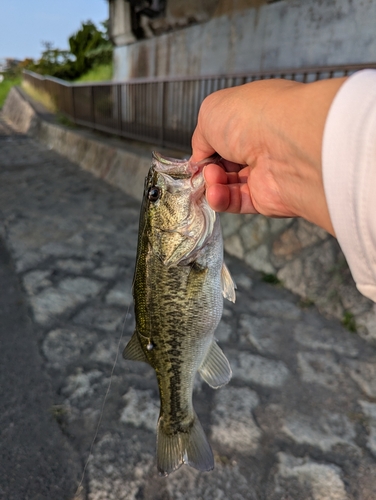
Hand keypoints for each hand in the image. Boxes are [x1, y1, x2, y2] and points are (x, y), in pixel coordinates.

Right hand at [191, 78, 346, 234]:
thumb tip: (199, 158)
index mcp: (253, 117)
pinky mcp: (267, 197)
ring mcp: (266, 171)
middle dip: (208, 166)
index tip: (198, 154)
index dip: (208, 146)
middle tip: (206, 166)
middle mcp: (262, 143)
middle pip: (225, 162)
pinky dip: (221, 200)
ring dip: (212, 183)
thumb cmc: (252, 118)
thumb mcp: (210, 113)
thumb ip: (200, 138)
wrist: (287, 146)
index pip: (225, 135)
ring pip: (228, 184)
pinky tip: (215, 193)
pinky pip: (236, 202)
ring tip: (212, 178)